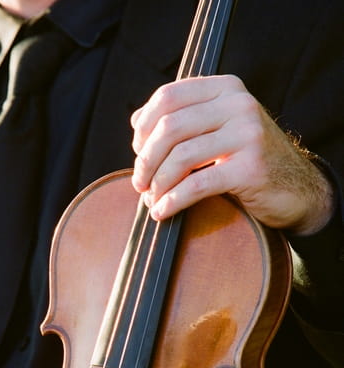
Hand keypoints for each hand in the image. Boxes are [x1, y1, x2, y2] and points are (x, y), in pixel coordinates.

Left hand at [131, 75, 333, 234]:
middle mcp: (238, 105)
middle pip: (170, 127)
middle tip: (138, 183)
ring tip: (150, 199)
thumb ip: (184, 120)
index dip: (144, 126)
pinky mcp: (249, 168)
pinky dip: (172, 201)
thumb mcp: (219, 130)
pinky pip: (196, 185)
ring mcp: (247, 134)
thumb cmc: (249, 161)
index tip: (137, 152)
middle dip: (146, 159)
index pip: (168, 96)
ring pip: (180, 157)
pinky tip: (162, 212)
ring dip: (157, 183)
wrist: (297, 189)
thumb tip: (136, 121)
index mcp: (226, 89)